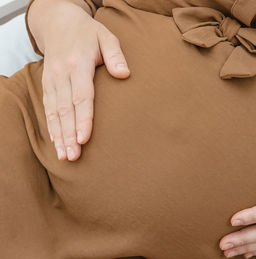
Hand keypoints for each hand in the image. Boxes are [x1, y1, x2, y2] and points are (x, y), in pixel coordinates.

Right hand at [28, 0, 129, 160]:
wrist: (58, 22)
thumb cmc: (87, 32)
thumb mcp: (106, 36)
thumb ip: (116, 55)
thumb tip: (124, 74)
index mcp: (77, 64)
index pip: (81, 96)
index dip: (83, 119)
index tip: (84, 139)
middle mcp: (61, 74)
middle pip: (65, 109)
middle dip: (68, 135)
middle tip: (73, 156)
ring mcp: (51, 80)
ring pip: (54, 112)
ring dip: (59, 135)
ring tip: (64, 156)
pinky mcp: (47, 84)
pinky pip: (47, 108)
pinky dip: (51, 126)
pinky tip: (56, 142)